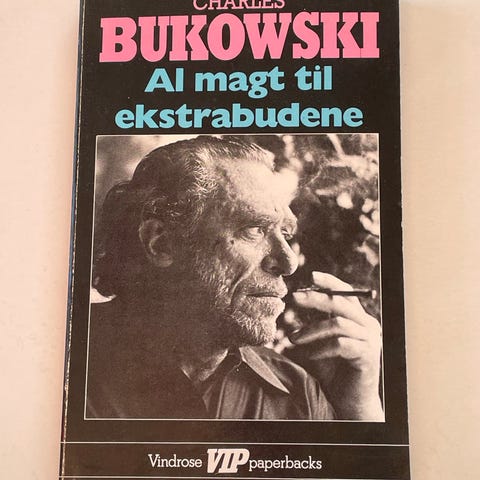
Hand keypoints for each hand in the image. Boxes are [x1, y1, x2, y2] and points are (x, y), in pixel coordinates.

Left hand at [291, 271, 383, 420]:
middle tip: (294, 298)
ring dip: (311, 330)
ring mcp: (370, 340)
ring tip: (292, 339)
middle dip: (315, 298)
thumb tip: (300, 298)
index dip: (329, 282)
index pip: (346, 292)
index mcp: (358, 318)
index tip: (311, 276)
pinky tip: (309, 356)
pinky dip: (321, 349)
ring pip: (337, 324)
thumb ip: (317, 321)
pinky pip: (340, 345)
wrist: (350, 401)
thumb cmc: (334, 370)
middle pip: (341, 303)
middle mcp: (368, 325)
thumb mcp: (322, 341)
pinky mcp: (367, 356)